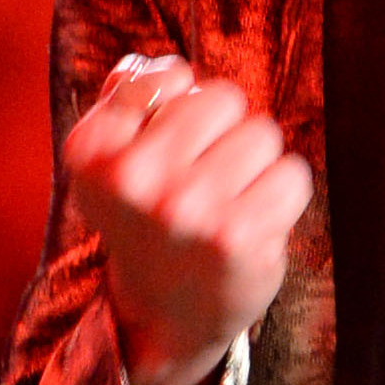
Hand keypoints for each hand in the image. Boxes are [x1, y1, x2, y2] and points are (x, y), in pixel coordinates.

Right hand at [64, 55, 311, 384]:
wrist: (163, 316)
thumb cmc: (146, 219)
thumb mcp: (110, 159)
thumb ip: (128, 97)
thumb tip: (166, 69)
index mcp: (92, 150)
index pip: (166, 77)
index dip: (180, 101)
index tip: (168, 141)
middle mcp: (133, 178)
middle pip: (223, 98)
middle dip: (224, 130)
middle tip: (203, 177)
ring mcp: (186, 208)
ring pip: (263, 133)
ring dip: (255, 164)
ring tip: (226, 202)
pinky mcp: (237, 237)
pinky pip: (292, 175)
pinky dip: (281, 197)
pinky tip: (251, 226)